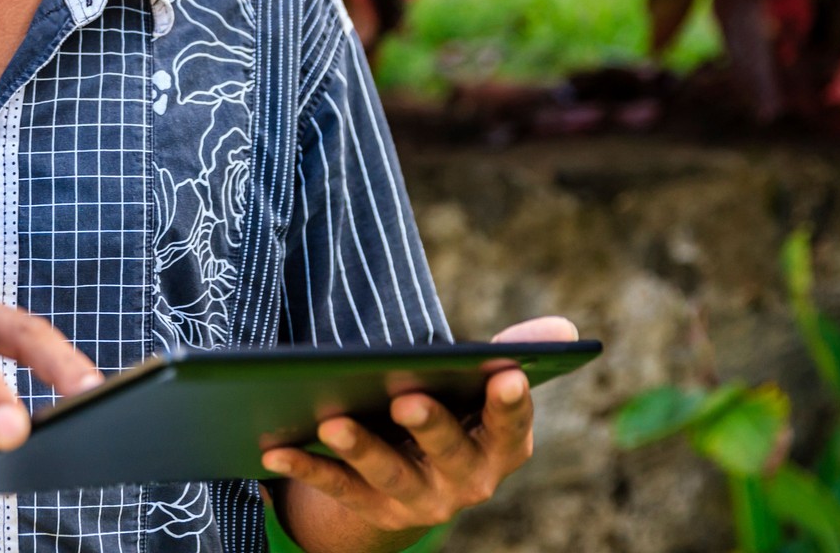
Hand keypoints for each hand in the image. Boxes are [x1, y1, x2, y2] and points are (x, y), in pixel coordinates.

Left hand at [261, 317, 578, 542]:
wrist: (421, 478)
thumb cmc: (458, 412)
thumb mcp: (482, 389)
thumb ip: (511, 354)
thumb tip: (563, 328)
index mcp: (501, 446)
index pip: (513, 426)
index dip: (512, 404)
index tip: (510, 373)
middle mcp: (467, 481)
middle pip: (449, 453)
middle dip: (430, 425)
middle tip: (408, 397)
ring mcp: (420, 501)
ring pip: (389, 473)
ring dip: (361, 447)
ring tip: (333, 419)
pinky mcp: (375, 510)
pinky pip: (338, 489)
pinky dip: (307, 467)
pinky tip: (276, 445)